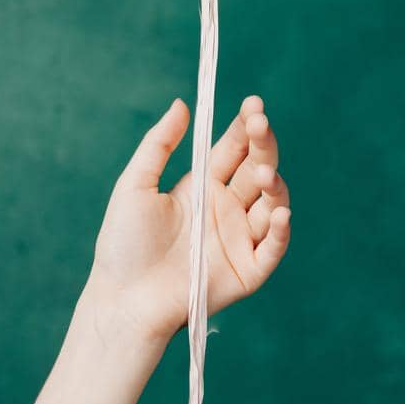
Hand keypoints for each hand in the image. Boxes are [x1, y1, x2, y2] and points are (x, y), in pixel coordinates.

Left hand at [89, 95, 291, 343]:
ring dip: (274, 185)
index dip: (246, 126)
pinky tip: (279, 213)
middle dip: (263, 145)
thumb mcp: (136, 185)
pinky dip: (281, 231)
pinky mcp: (246, 271)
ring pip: (272, 204)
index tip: (253, 104)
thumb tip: (182, 103)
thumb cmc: (124, 244)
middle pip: (258, 169)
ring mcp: (239, 239)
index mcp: (204, 186)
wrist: (122, 299)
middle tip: (261, 124)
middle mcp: (227, 209)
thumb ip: (159, 144)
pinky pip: (272, 249)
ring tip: (262, 175)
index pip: (234, 148)